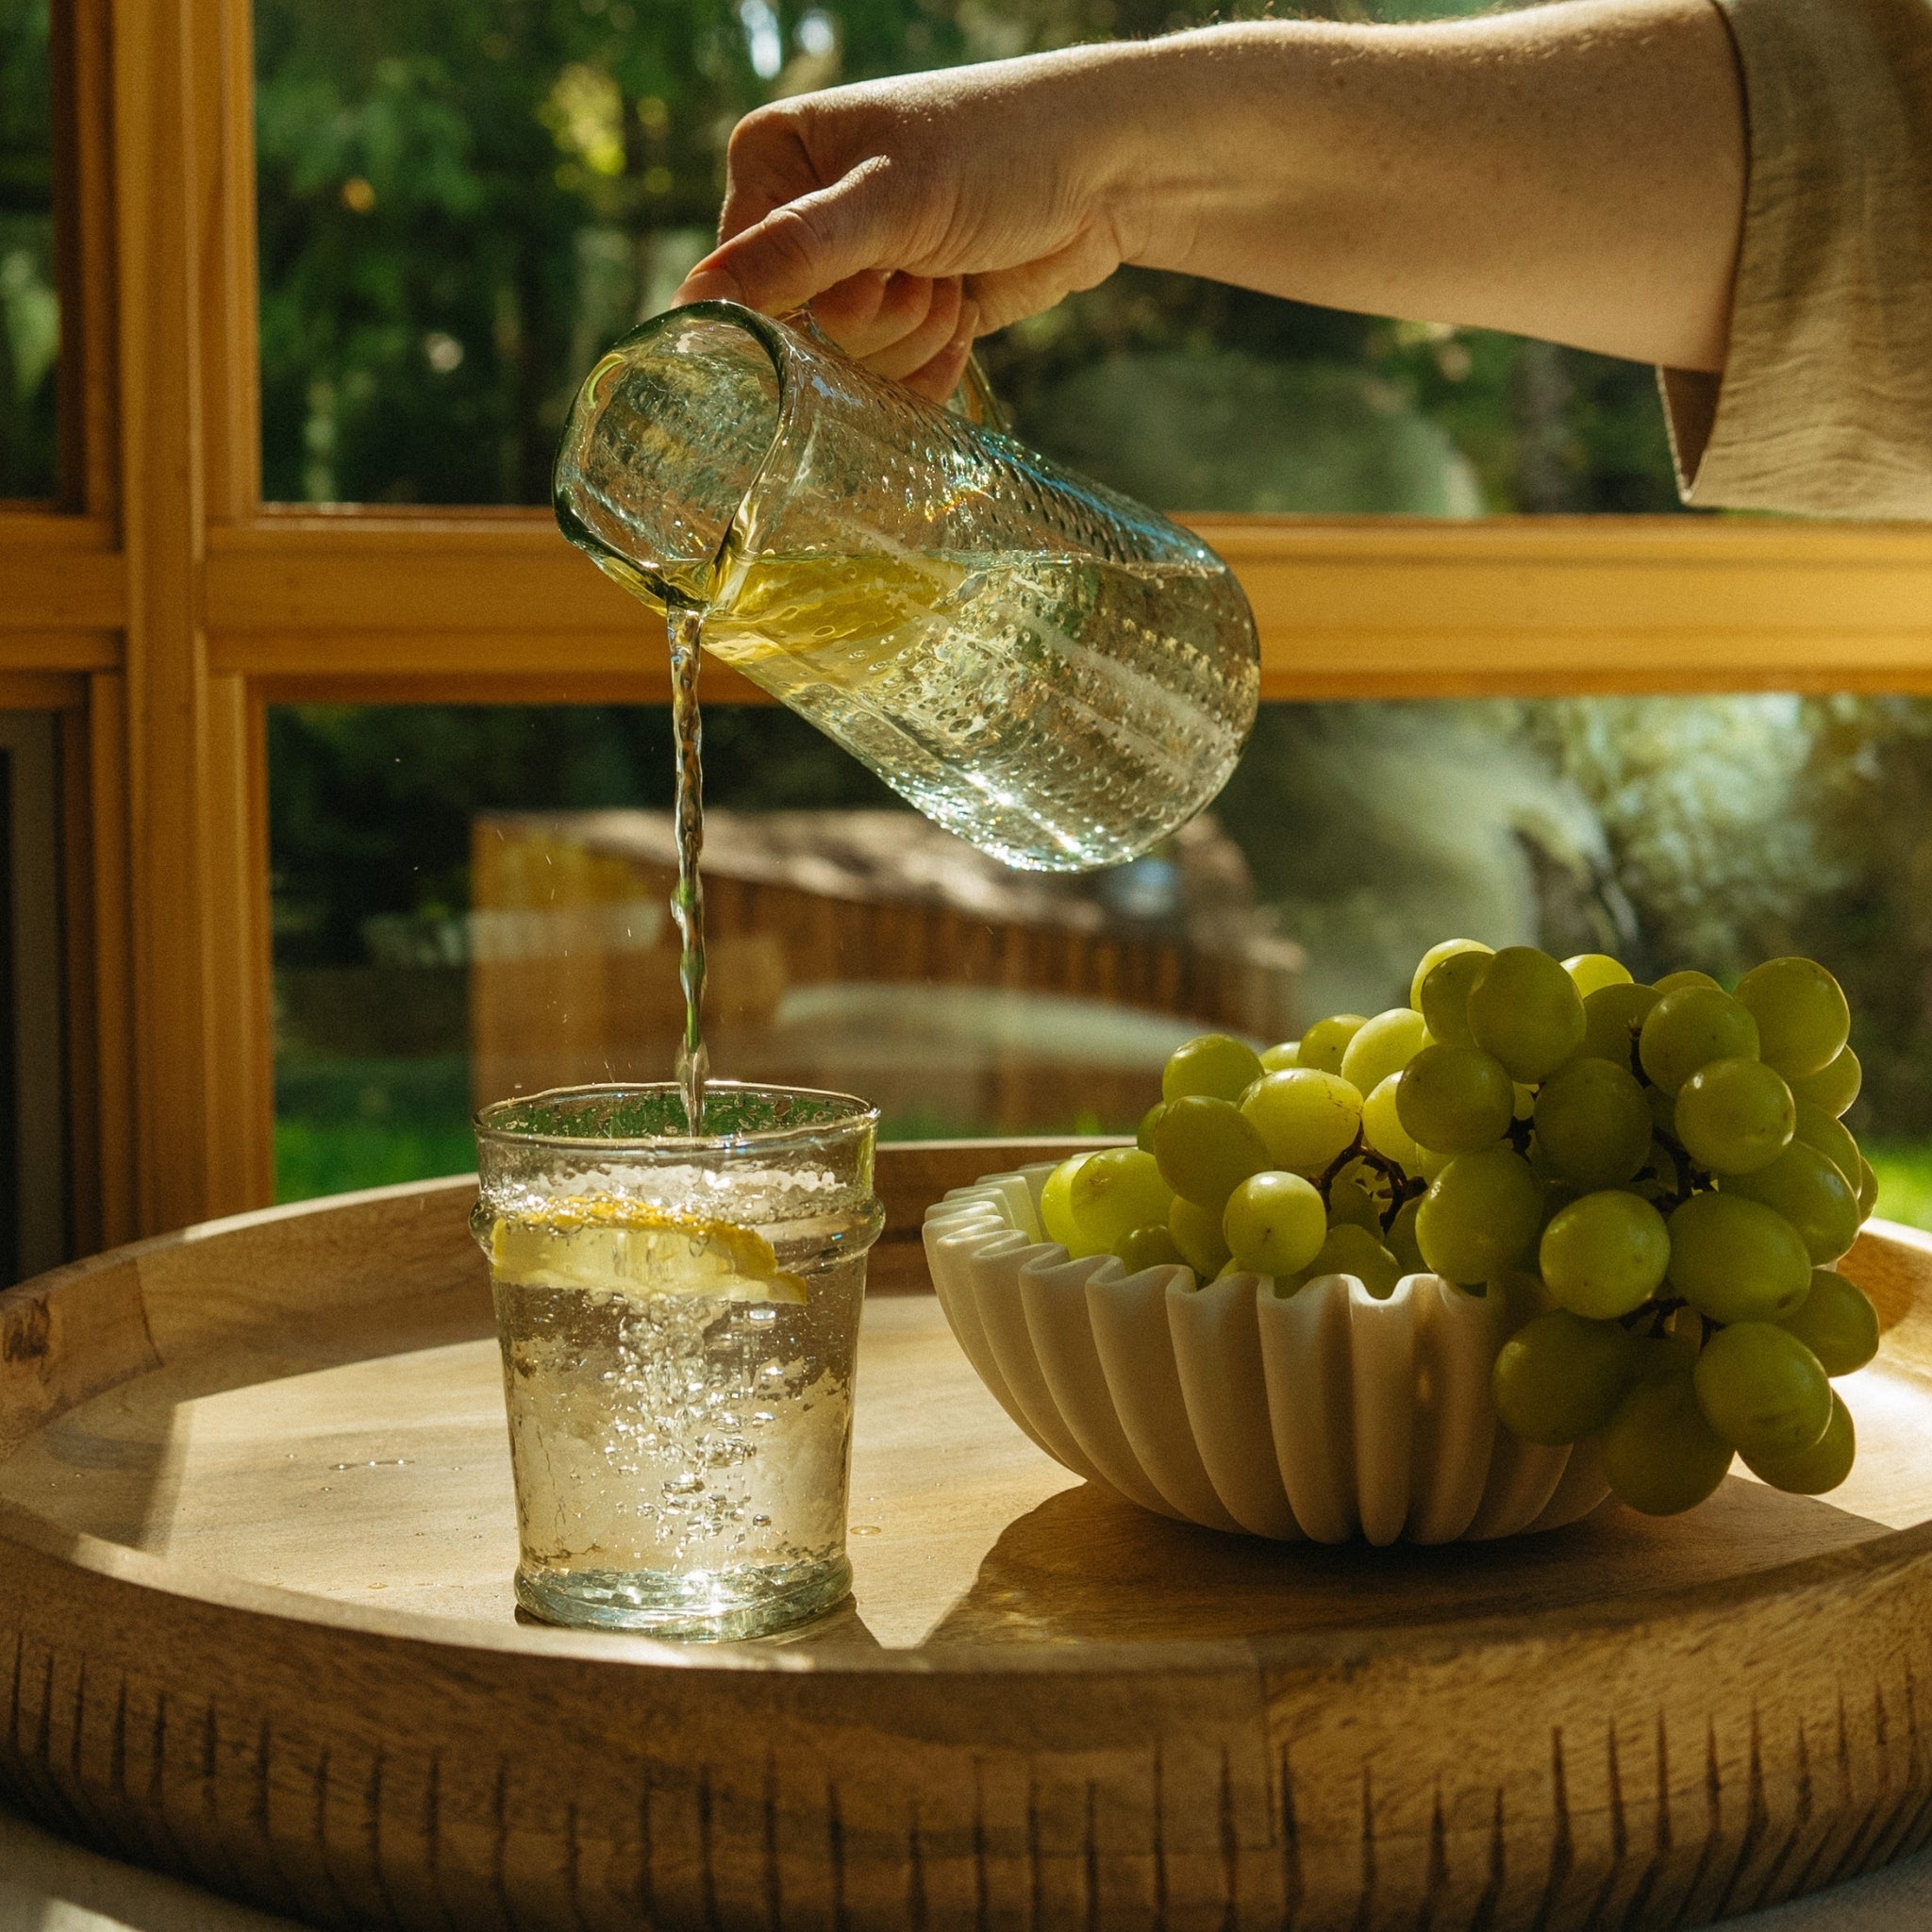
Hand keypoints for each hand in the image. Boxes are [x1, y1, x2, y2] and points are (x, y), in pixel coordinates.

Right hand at [673, 47, 1158, 400]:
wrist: (1109, 171)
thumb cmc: (1000, 150)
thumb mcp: (890, 198)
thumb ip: (793, 252)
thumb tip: (692, 301)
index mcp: (773, 162)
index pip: (745, 281)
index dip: (812, 300)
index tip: (875, 266)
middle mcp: (804, 218)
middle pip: (800, 335)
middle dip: (878, 316)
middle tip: (927, 262)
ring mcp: (858, 273)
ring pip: (851, 365)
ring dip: (918, 332)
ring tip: (954, 271)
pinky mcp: (905, 317)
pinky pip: (890, 382)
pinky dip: (934, 363)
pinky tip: (966, 313)